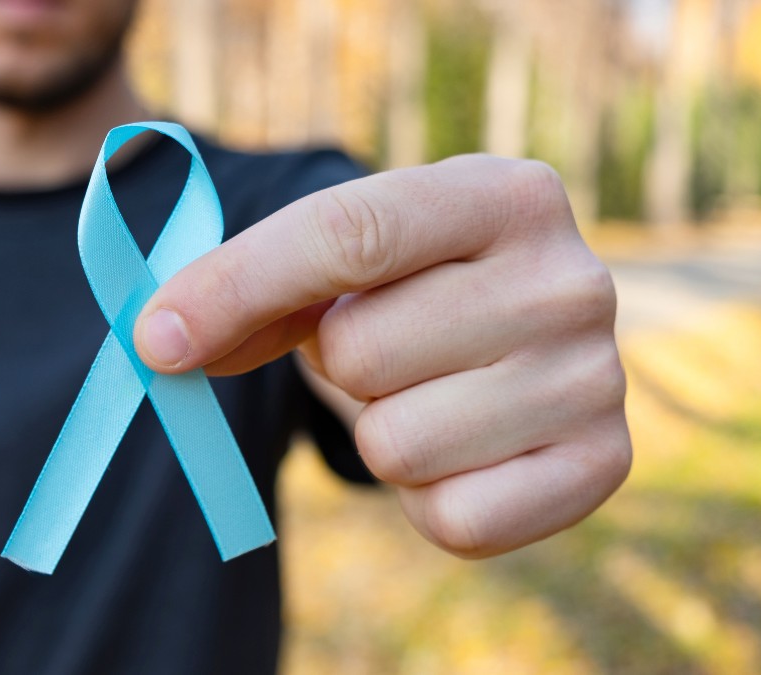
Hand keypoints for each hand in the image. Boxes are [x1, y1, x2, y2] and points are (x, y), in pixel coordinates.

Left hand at [133, 155, 630, 558]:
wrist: (519, 346)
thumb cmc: (411, 292)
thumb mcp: (341, 263)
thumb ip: (251, 288)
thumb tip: (163, 342)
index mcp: (504, 194)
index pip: (348, 231)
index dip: (235, 285)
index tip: (158, 338)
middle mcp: (571, 278)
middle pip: (360, 350)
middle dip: (340, 363)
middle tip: (384, 350)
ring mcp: (598, 378)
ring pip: (396, 445)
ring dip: (381, 432)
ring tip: (425, 396)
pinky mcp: (603, 467)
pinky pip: (452, 518)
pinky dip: (428, 500)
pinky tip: (460, 453)